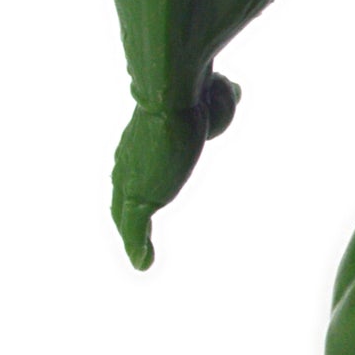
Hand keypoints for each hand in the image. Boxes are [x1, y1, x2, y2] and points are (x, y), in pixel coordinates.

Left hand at [110, 72, 240, 267]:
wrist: (172, 93)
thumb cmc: (192, 89)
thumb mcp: (212, 96)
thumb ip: (219, 99)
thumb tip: (232, 90)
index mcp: (143, 135)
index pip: (136, 160)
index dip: (139, 176)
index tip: (142, 189)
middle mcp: (130, 157)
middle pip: (123, 188)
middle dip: (126, 208)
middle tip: (132, 226)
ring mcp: (131, 178)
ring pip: (123, 211)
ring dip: (130, 233)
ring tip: (137, 253)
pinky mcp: (139, 196)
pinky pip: (134, 227)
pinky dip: (137, 246)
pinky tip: (142, 264)